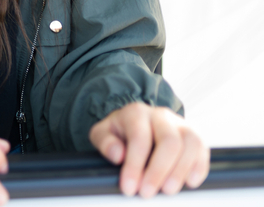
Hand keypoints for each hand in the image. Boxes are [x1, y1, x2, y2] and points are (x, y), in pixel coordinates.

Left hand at [89, 102, 209, 197]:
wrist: (135, 123)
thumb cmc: (119, 132)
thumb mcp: (102, 134)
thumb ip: (105, 142)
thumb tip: (117, 155)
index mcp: (136, 113)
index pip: (140, 138)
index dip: (134, 165)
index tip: (129, 187)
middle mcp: (161, 115)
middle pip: (169, 142)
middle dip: (158, 171)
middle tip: (147, 193)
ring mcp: (180, 123)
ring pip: (191, 144)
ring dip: (180, 171)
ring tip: (167, 191)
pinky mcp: (194, 135)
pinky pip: (203, 149)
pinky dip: (199, 167)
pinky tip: (190, 182)